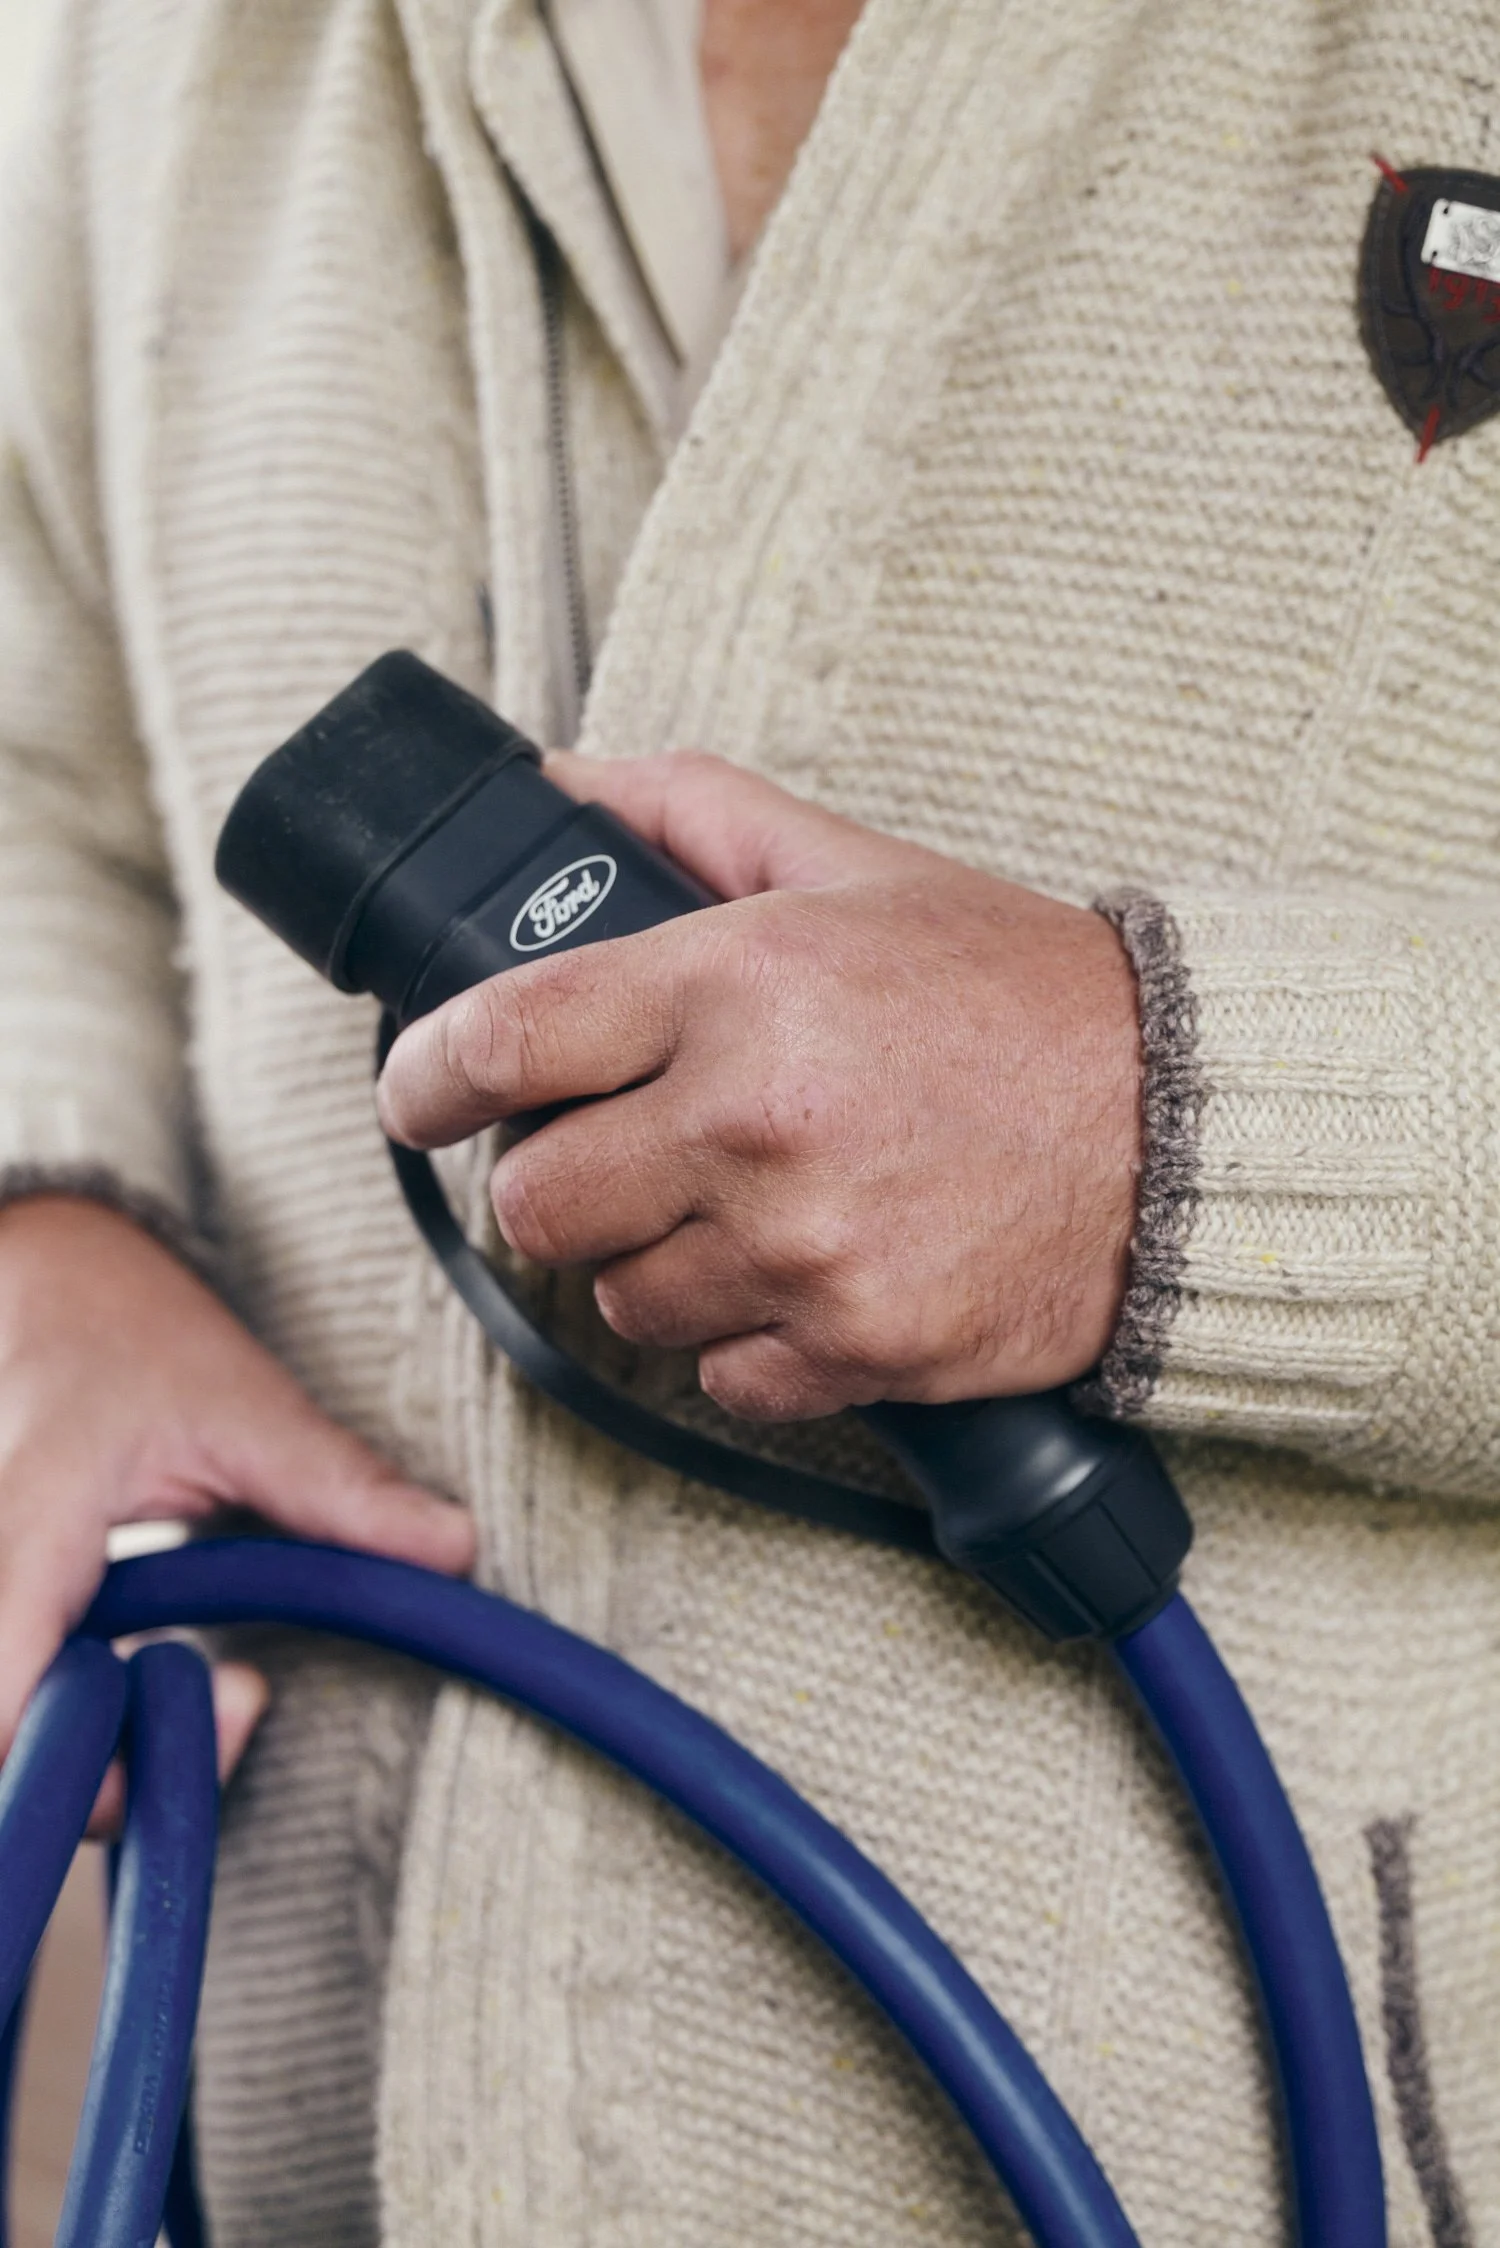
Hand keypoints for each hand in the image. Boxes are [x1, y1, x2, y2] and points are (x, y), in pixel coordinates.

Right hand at [0, 1195, 473, 1832]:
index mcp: (32, 1524)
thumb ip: (337, 1485)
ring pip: (15, 1739)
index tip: (210, 1709)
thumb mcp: (244, 1402)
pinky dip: (94, 1720)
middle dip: (114, 1773)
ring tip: (213, 1681)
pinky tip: (163, 1670)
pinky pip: (25, 1706)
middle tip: (242, 1698)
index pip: (4, 1700)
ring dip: (108, 1751)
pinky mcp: (3, 1621)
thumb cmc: (129, 1333)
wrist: (50, 1282)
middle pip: (10, 1749)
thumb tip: (451, 1547)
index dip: (77, 1764)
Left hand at [378, 753, 1142, 1422]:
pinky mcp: (854, 1348)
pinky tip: (807, 1278)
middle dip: (557, 1181)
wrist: (1183, 1126)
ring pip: (620, 1302)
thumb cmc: (1017, 992)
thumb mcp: (854, 867)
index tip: (418, 1094)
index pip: (502, 1039)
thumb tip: (560, 789)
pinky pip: (719, 1376)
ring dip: (655, 1265)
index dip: (426, 1077)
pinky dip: (746, 1342)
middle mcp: (752, 1121)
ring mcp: (801, 1249)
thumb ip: (693, 813)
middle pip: (536, 1201)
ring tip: (738, 1212)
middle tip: (618, 1155)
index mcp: (737, 981)